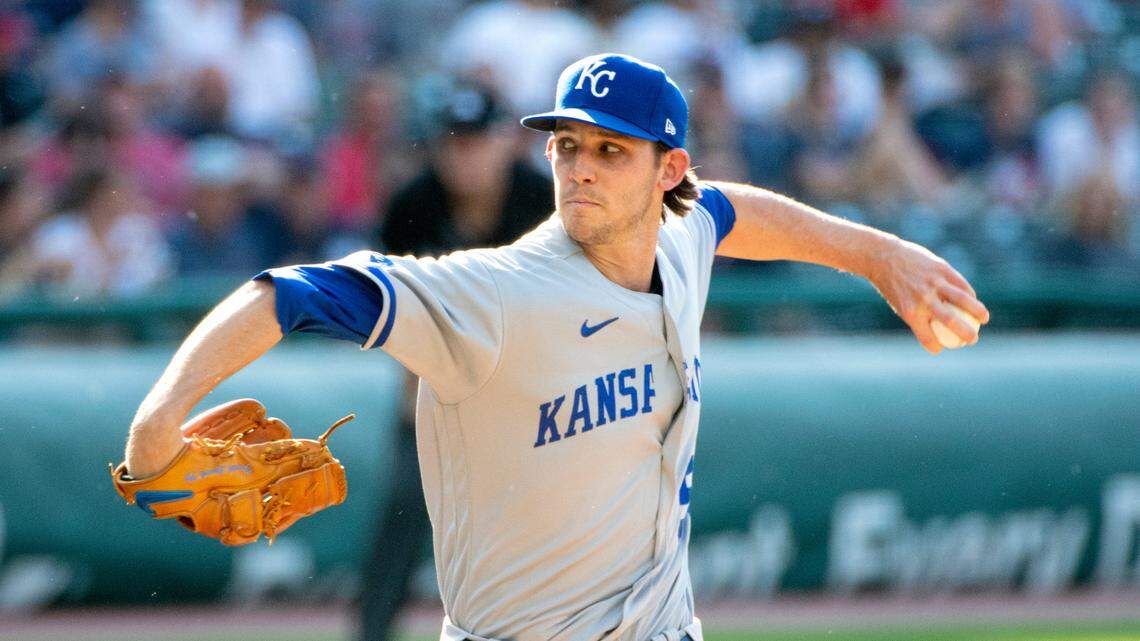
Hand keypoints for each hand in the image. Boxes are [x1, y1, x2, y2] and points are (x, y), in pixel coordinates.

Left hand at [869, 238, 989, 353]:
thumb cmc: (892, 285)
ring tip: (984, 319)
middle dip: (966, 334)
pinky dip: (970, 294)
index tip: (941, 348)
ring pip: (963, 300)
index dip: (936, 347)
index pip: (928, 338)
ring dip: (978, 311)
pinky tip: (974, 300)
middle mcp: (924, 299)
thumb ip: (918, 315)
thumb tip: (935, 330)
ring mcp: (934, 283)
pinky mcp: (941, 269)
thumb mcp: (899, 304)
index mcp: (911, 313)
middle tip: (973, 340)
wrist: (883, 257)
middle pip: (952, 322)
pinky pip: (960, 284)